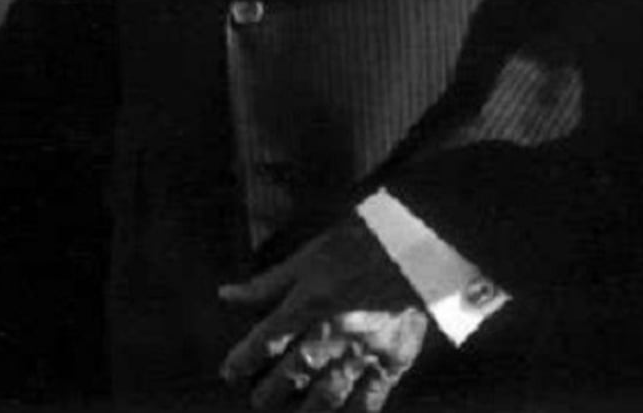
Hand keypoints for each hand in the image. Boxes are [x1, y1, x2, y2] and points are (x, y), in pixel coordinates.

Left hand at [219, 219, 431, 411]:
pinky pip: (370, 398)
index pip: (267, 341)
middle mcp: (335, 331)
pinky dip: (351, 412)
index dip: (244, 361)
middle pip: (294, 372)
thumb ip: (266, 284)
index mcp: (309, 302)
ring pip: (329, 393)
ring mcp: (367, 350)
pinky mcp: (395, 361)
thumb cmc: (357, 247)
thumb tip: (226, 295)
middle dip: (270, 392)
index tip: (230, 373)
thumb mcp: (306, 258)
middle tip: (257, 401)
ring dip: (305, 409)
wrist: (416, 251)